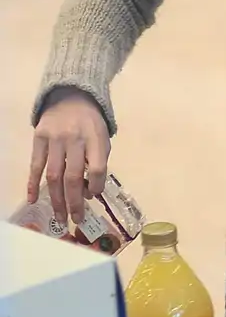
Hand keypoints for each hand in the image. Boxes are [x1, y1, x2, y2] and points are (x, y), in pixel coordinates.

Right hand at [28, 89, 110, 225]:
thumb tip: (88, 193)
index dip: (96, 186)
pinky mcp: (39, 138)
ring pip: (53, 175)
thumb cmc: (90, 123)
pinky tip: (33, 200)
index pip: (97, 168)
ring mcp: (55, 138)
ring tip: (60, 217)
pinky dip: (33, 184)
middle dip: (74, 202)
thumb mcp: (102, 137)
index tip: (93, 197)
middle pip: (73, 176)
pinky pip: (35, 165)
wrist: (71, 97)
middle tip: (76, 219)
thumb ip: (97, 161)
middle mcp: (74, 138)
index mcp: (95, 138)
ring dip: (56, 199)